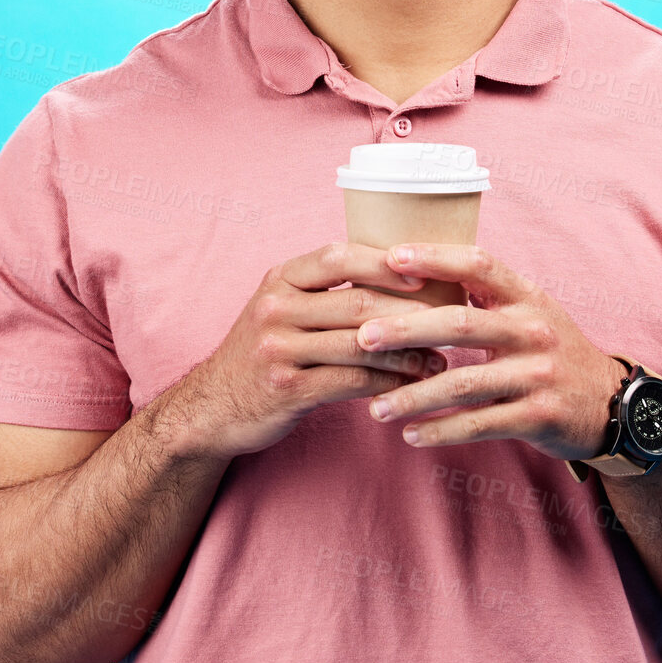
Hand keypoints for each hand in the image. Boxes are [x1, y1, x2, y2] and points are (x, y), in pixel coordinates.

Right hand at [178, 243, 447, 459]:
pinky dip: (388, 383)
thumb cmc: (264, 352)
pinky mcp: (285, 388)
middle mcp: (275, 308)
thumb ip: (326, 291)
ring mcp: (277, 348)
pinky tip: (411, 385)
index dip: (384, 261)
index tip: (426, 270)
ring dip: (408, 354)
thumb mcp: (282, 308)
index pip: (338, 256)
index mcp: (280, 279)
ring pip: (359, 345)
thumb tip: (402, 277)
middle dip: (410, 313)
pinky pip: (350, 382)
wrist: (210, 407)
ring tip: (440, 360)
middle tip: (451, 321)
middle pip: (357, 302)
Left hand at [355, 244, 628, 463]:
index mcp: (527, 296)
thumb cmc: (554, 351)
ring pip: (464, 383)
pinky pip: (481, 424)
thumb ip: (485, 295)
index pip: (479, 263)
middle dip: (408, 330)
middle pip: (461, 323)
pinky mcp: (540, 415)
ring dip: (415, 396)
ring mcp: (538, 374)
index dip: (435, 257)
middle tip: (364, 337)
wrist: (613, 403)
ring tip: (375, 407)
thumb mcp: (531, 311)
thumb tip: (416, 271)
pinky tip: (411, 435)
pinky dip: (442, 431)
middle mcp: (534, 330)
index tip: (391, 257)